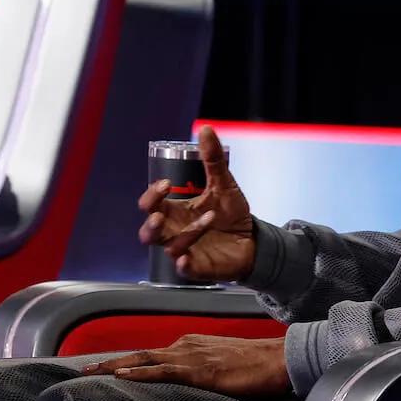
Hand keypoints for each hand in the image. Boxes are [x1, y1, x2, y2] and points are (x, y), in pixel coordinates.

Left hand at [83, 335, 290, 396]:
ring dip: (115, 366)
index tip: (104, 369)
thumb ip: (202, 372)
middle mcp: (185, 345)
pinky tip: (121, 377)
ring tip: (90, 373)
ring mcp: (190, 356)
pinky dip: (139, 374)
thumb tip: (188, 387)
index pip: (151, 355)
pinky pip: (162, 372)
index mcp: (190, 345)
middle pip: (140, 355)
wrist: (278, 359)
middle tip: (83, 370)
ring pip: (144, 360)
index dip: (126, 362)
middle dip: (110, 362)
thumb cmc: (256, 366)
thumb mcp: (223, 367)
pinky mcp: (199, 371)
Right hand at [138, 125, 255, 282]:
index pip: (150, 205)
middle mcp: (174, 232)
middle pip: (148, 233)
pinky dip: (183, 264)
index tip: (166, 184)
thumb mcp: (224, 184)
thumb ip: (213, 160)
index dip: (152, 195)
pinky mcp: (198, 268)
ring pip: (169, 248)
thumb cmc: (230, 214)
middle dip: (150, 224)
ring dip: (185, 234)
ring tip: (208, 219)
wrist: (253, 240)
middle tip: (160, 216)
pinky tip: (186, 258)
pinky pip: (183, 270)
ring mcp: (185, 251)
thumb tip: (206, 130)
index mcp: (174, 211)